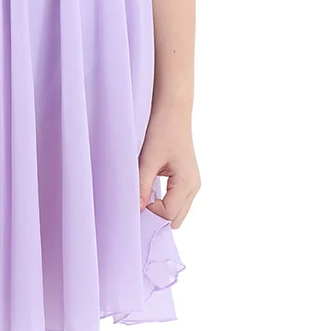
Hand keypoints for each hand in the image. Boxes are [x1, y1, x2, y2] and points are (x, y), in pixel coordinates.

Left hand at [138, 107, 199, 228]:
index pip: (169, 215)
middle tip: (139, 203)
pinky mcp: (187, 178)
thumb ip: (142, 186)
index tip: (136, 201)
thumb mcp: (148, 160)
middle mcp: (194, 187)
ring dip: (160, 209)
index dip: (150, 213)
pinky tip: (150, 190)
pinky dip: (164, 201)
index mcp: (187, 183)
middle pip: (176, 219)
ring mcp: (192, 183)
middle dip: (157, 216)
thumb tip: (135, 210)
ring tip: (144, 196)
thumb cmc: (162, 130)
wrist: (173, 110)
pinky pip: (177, 200)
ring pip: (177, 211)